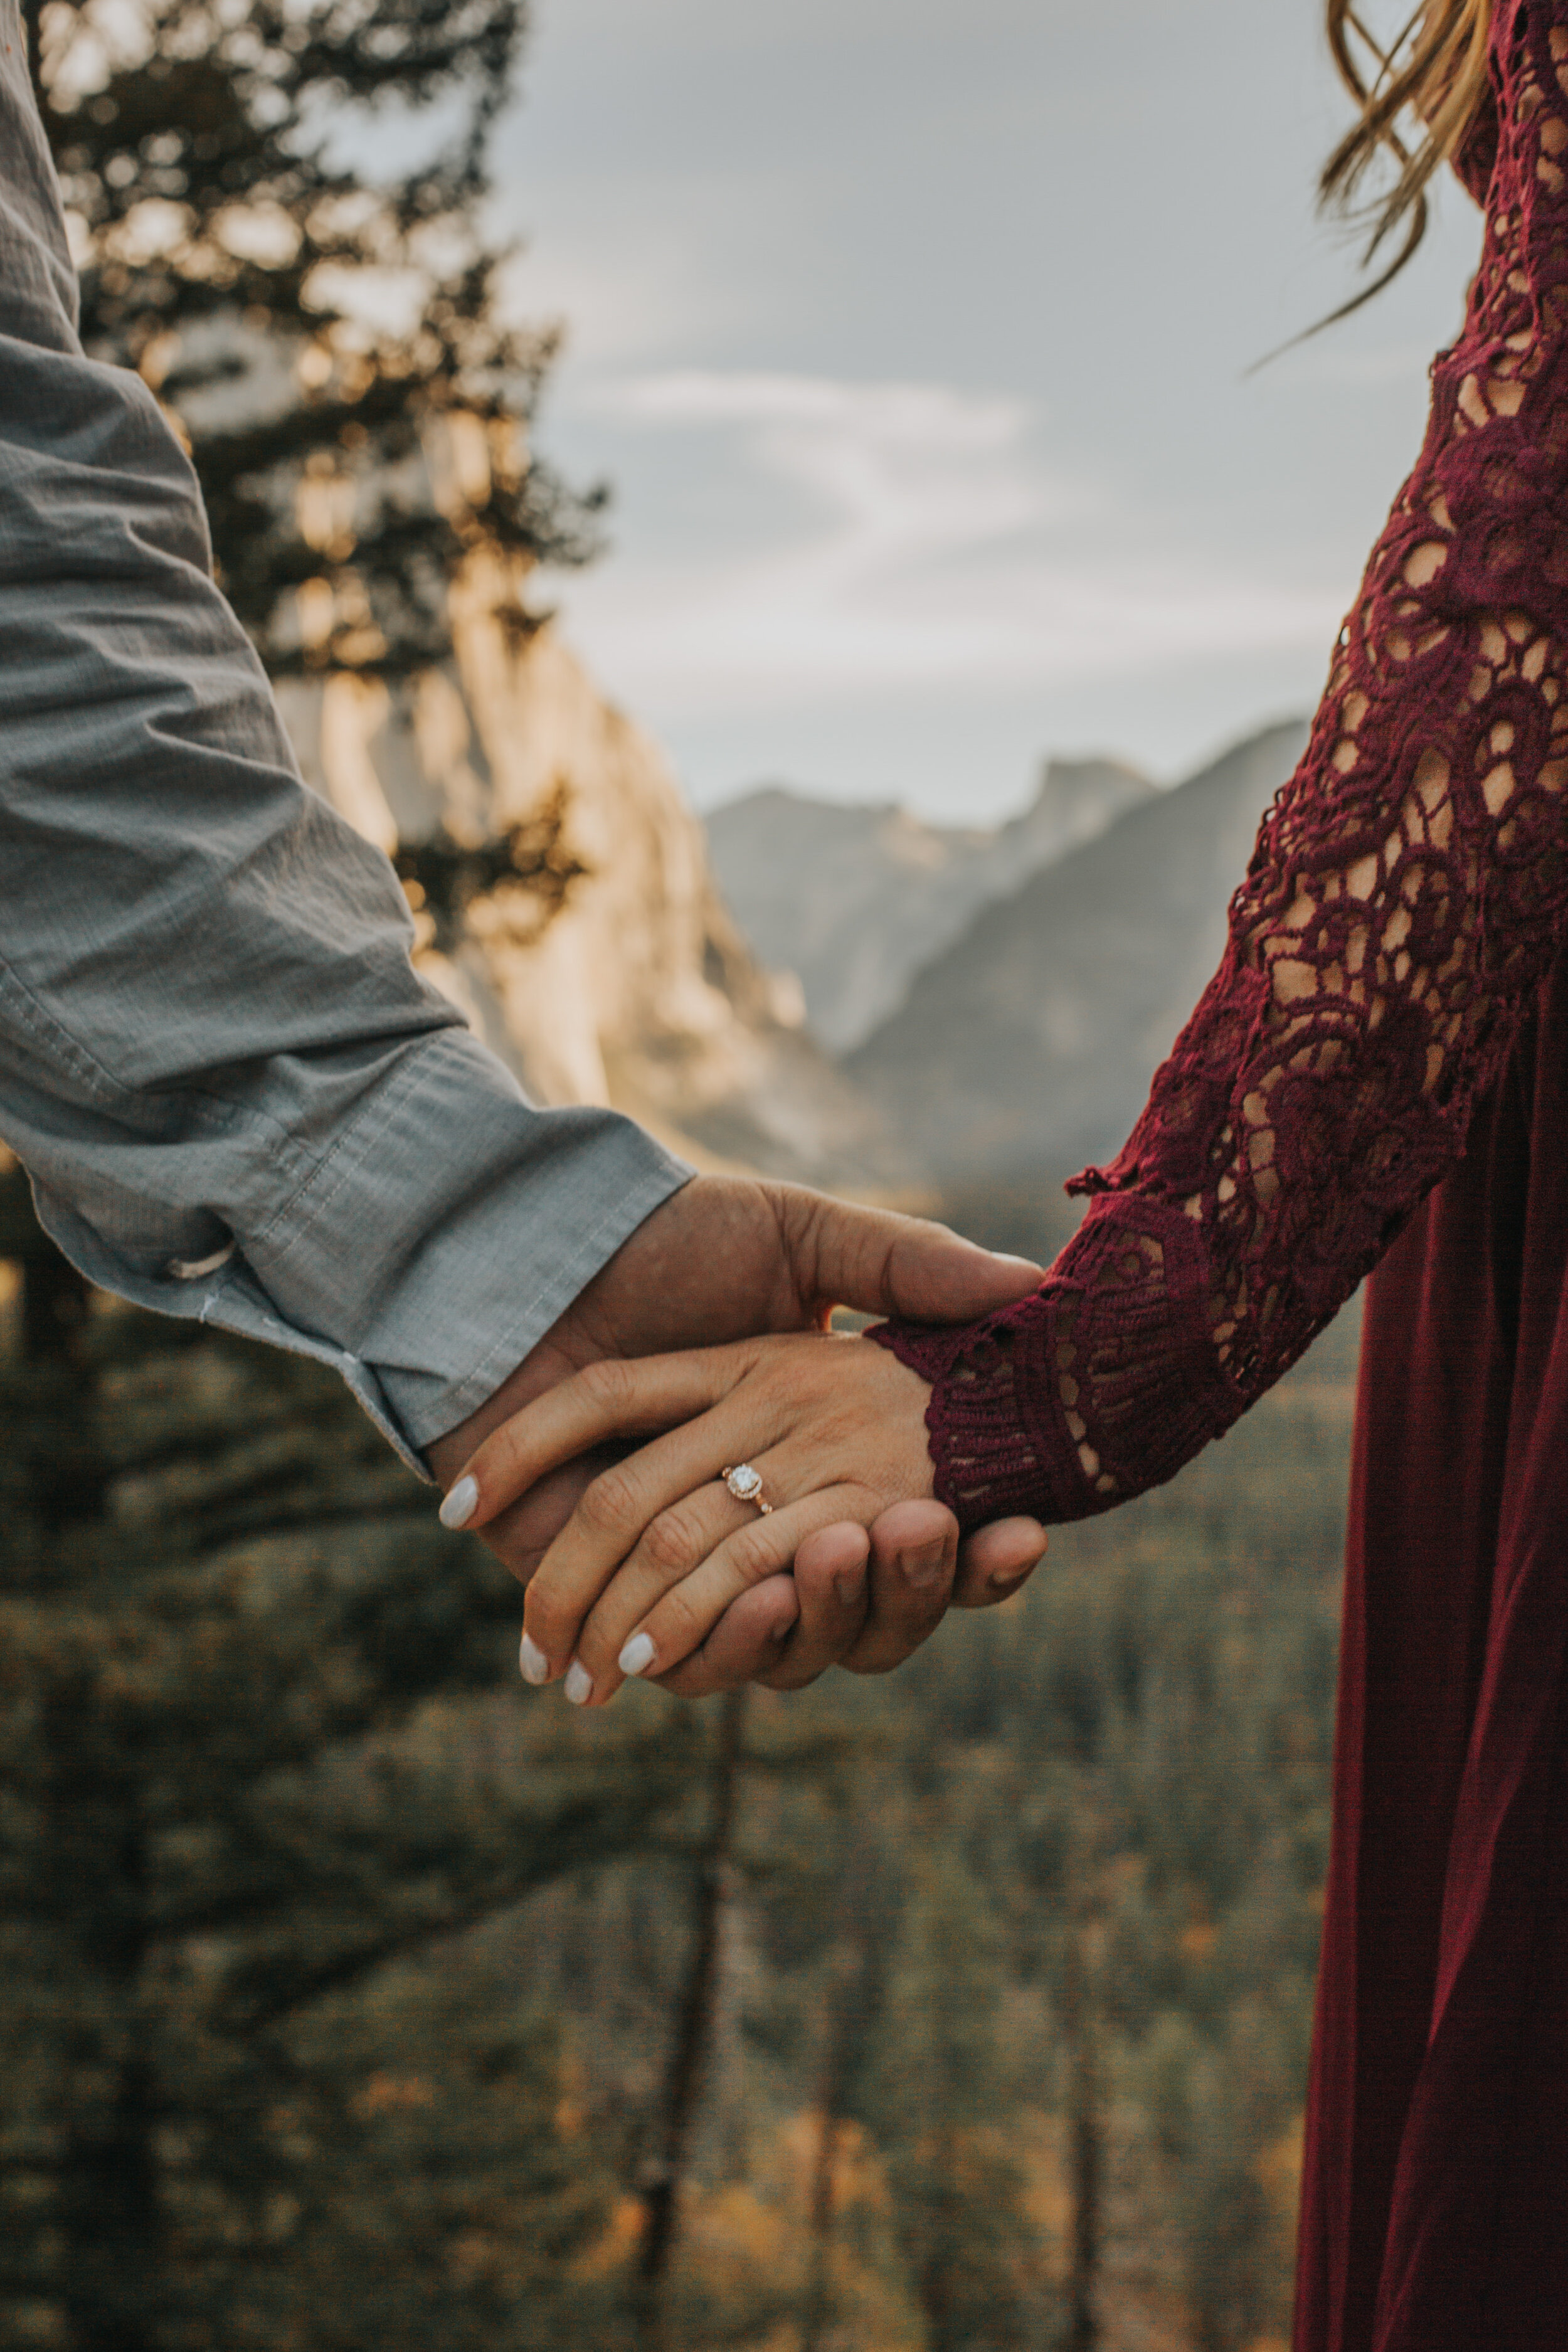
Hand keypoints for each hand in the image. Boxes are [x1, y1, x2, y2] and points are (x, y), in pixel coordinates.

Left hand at [428, 1175, 1044, 1683]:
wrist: (528, 1255)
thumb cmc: (666, 1235)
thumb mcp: (798, 1234)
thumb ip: (903, 1262)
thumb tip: (1030, 1282)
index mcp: (823, 1454)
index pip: (920, 1534)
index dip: (979, 1553)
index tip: (1029, 1530)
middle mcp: (768, 1522)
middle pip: (866, 1604)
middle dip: (911, 1584)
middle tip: (926, 1526)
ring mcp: (692, 1568)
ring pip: (786, 1640)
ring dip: (822, 1618)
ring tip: (838, 1556)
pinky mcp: (613, 1597)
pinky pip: (686, 1650)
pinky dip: (718, 1641)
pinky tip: (754, 1602)